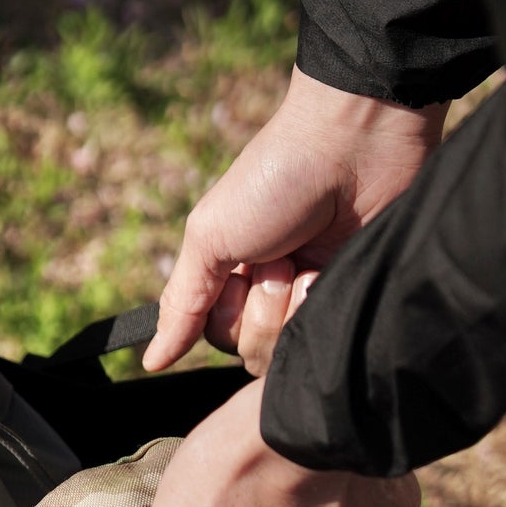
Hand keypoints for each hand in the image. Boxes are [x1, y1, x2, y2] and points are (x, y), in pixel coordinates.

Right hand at [143, 67, 446, 373]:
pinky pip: (323, 338)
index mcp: (234, 277)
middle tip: (278, 260)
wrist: (354, 144)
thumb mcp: (210, 239)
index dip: (225, 315)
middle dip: (259, 310)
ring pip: (285, 350)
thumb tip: (151, 362)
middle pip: (250, 351)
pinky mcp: (345, 299)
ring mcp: (311, 298)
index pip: (217, 336)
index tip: (237, 275)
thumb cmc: (273, 181)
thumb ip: (181, 305)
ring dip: (289, 305)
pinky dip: (319, 305)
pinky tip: (330, 274)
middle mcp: (272, 293)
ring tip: (306, 261)